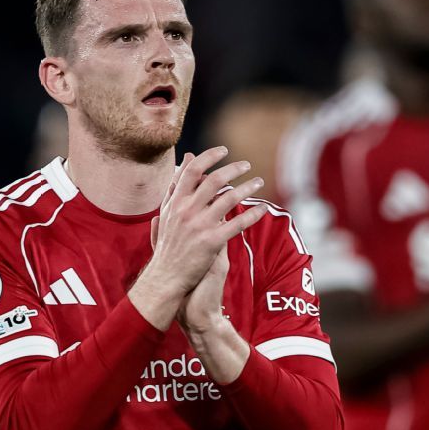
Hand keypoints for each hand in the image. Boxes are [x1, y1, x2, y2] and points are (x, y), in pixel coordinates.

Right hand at [129, 147, 266, 327]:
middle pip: (214, 180)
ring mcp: (199, 226)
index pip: (193, 170)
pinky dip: (252, 215)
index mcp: (175, 203)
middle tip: (246, 165)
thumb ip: (174, 189)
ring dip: (247, 187)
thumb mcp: (165, 215)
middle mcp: (186, 211)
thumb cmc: (166, 247)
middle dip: (233, 169)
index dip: (209, 157)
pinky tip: (263, 209)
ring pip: (229, 198)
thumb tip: (183, 164)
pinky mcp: (211, 242)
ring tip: (258, 182)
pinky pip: (237, 224)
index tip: (223, 151)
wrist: (166, 278)